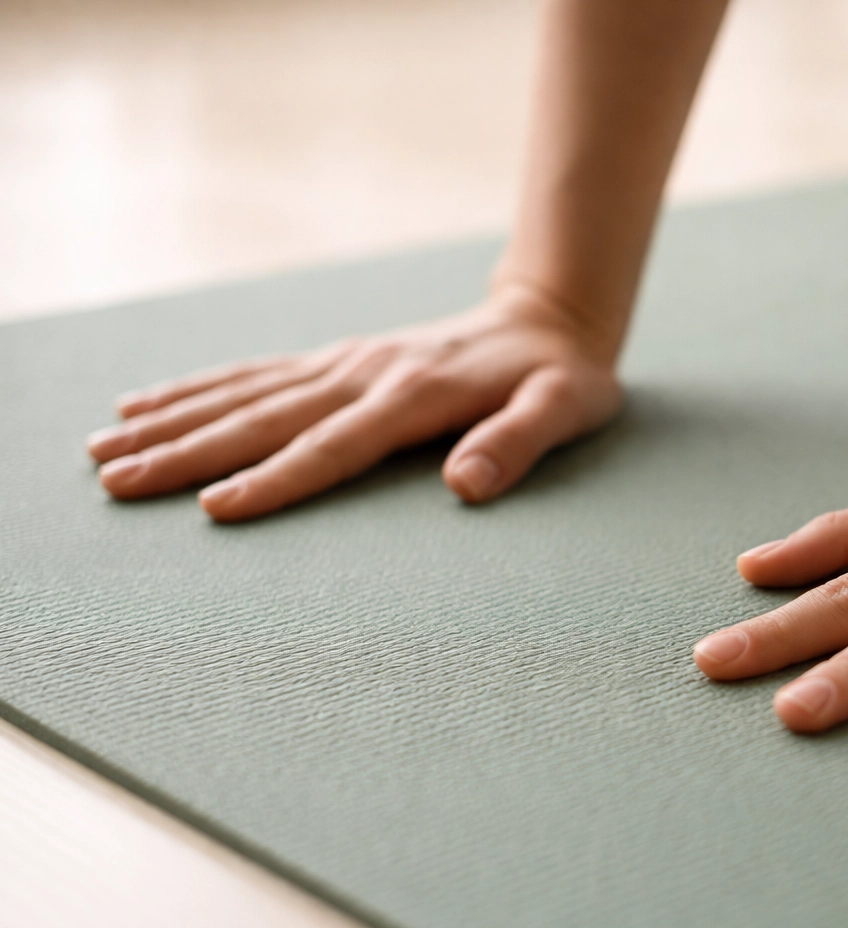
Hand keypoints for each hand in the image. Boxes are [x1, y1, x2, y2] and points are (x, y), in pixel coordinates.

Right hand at [86, 288, 623, 520]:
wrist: (547, 318)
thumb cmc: (561, 379)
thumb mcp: (563, 410)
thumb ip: (518, 443)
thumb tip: (466, 486)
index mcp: (415, 396)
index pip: (334, 447)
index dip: (276, 479)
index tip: (214, 508)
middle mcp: (366, 374)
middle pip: (266, 419)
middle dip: (189, 452)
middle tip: (115, 481)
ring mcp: (346, 363)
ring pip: (245, 395)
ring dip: (174, 421)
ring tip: (103, 447)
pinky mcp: (338, 360)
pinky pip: (256, 374)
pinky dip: (198, 389)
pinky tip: (148, 403)